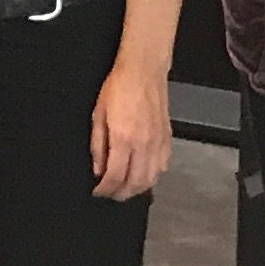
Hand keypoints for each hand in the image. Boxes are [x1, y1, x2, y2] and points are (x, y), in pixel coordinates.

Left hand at [90, 60, 172, 201]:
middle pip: (134, 183)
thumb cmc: (118, 87)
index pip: (115, 176)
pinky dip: (152, 177)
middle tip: (110, 194)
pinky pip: (162, 167)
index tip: (98, 191)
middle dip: (120, 194)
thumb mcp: (98, 114)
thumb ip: (98, 145)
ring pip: (151, 179)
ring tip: (124, 189)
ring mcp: (158, 143)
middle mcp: (143, 144)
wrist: (143, 71)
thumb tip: (98, 169)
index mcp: (123, 138)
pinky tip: (142, 175)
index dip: (105, 189)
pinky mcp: (167, 139)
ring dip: (137, 189)